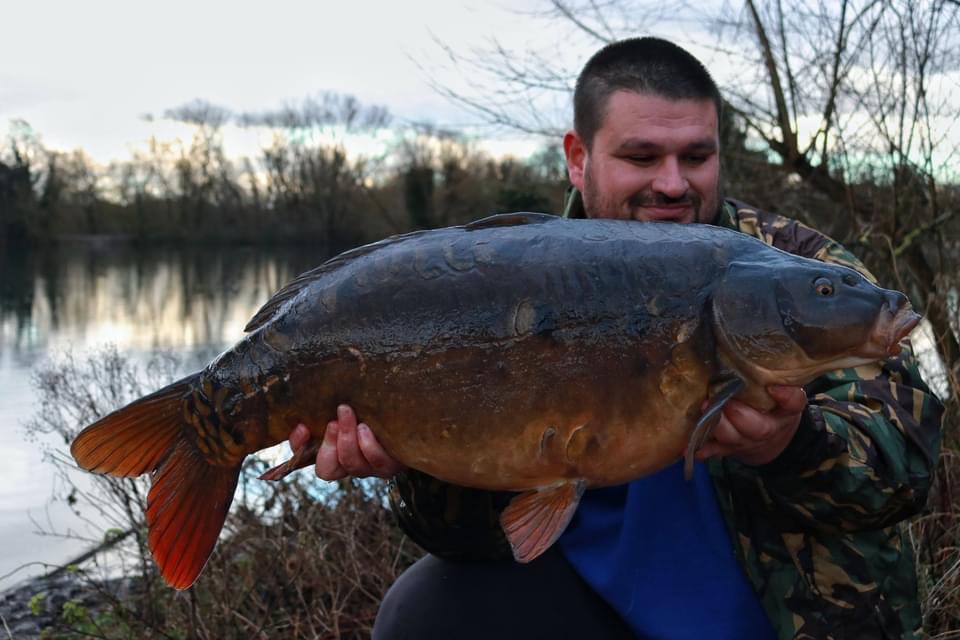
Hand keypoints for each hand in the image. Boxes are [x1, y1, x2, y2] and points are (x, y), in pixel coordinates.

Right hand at [288, 405, 405, 479]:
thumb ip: (328, 407)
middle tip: (333, 421)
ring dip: (347, 440)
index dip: (300, 447)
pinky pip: (378, 463)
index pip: (305, 456)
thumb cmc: (374, 407)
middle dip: (328, 444)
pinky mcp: (392, 465)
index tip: (302, 426)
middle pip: (327, 469)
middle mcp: (351, 464)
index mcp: (335, 453)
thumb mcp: (350, 407)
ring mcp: (371, 467)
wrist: (413, 416)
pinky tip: (367, 429)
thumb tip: (308, 400)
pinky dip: (369, 447)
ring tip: (351, 418)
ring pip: (352, 464)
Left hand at [695, 385, 805, 466]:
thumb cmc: (771, 406)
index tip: (774, 388)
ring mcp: (745, 441)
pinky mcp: (728, 448)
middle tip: (726, 400)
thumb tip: (769, 374)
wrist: (769, 438)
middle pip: (757, 428)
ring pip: (732, 438)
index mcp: (784, 411)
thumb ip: (775, 378)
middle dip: (739, 414)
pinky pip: (715, 451)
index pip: (792, 403)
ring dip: (718, 426)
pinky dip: (703, 449)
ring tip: (704, 408)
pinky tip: (690, 447)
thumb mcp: (780, 392)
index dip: (786, 397)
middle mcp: (767, 429)